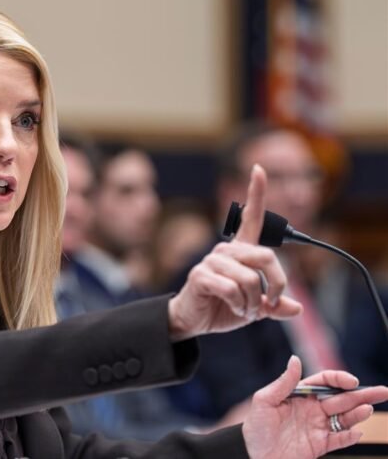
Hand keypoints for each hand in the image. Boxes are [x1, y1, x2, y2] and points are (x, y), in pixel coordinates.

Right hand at [168, 164, 301, 339]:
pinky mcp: (201, 275)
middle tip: (271, 303)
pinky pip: (232, 289)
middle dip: (277, 285)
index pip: (251, 217)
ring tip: (244, 309)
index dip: (256, 192)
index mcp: (240, 251)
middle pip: (266, 257)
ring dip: (253, 302)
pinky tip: (232, 308)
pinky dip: (239, 305)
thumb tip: (295, 307)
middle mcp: (226, 251)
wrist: (194, 320)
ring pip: (250, 279)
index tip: (259, 169)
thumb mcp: (255, 307)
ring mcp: (212, 262)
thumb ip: (275, 305)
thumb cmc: (223, 307)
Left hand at [243, 356, 387, 457]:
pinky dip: (348, 437)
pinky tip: (356, 432)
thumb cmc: (255, 427)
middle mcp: (312, 409)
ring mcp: (317, 427)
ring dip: (357, 414)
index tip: (352, 382)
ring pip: (344, 418)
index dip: (339, 379)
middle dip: (362, 395)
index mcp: (300, 395)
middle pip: (341, 399)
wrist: (252, 455)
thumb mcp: (264, 401)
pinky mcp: (319, 445)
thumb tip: (295, 359)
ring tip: (367, 409)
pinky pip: (338, 440)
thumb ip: (283, 383)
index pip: (325, 382)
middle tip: (382, 391)